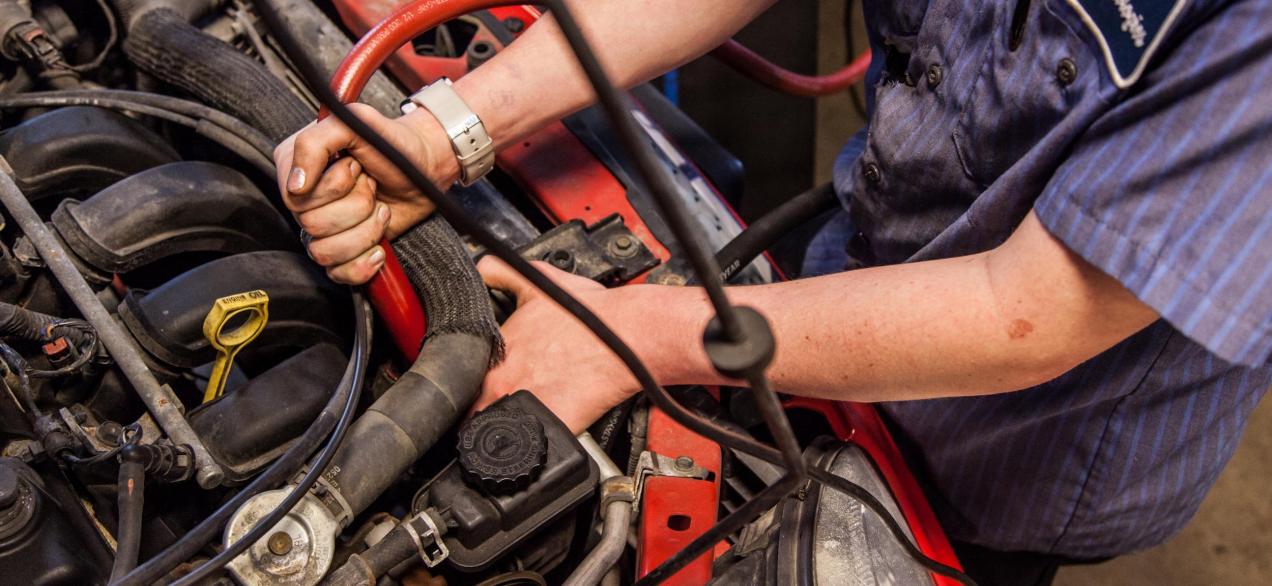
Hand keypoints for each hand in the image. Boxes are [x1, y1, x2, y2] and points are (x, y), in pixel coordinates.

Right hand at [273, 104, 457, 283]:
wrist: (426, 168)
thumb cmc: (393, 143)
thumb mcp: (356, 122)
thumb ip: (315, 142)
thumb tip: (296, 185)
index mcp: (298, 167)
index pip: (296, 197)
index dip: (332, 186)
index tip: (355, 166)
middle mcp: (307, 200)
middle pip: (312, 225)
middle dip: (356, 205)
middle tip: (372, 186)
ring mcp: (325, 228)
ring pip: (324, 252)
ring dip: (364, 231)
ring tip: (379, 210)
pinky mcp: (344, 251)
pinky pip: (338, 273)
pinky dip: (364, 262)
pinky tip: (378, 244)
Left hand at [474, 257, 645, 432]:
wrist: (630, 336)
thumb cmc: (592, 314)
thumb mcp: (538, 279)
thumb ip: (502, 272)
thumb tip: (481, 268)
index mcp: (495, 350)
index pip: (463, 376)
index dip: (471, 382)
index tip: (483, 384)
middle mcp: (502, 381)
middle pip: (475, 408)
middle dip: (485, 407)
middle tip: (506, 402)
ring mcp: (523, 408)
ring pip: (498, 430)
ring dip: (505, 427)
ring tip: (521, 421)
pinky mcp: (549, 428)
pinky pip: (529, 449)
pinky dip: (532, 445)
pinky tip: (540, 435)